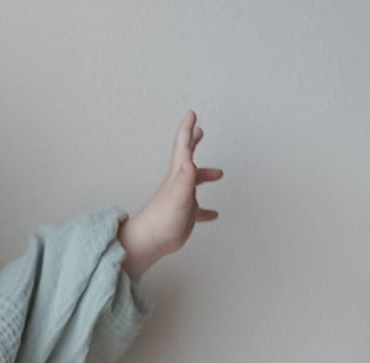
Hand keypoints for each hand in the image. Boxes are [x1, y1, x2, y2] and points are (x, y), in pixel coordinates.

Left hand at [118, 110, 222, 278]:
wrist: (151, 241)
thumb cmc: (162, 219)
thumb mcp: (178, 194)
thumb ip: (184, 177)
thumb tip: (189, 159)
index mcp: (177, 174)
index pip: (182, 147)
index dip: (187, 129)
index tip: (191, 114)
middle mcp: (179, 183)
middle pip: (186, 158)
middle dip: (192, 143)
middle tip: (199, 130)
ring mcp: (181, 198)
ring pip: (195, 183)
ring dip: (205, 175)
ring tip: (219, 173)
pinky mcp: (184, 215)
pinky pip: (198, 211)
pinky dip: (206, 210)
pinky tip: (213, 214)